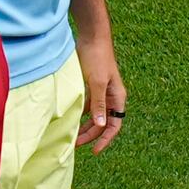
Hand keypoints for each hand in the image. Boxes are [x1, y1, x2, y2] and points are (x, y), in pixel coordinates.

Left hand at [77, 35, 129, 152]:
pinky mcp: (91, 87)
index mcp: (117, 97)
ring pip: (95, 116)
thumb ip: (99, 104)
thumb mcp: (97, 82)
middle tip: (76, 145)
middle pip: (103, 123)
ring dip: (85, 126)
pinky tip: (71, 120)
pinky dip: (80, 115)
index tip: (95, 151)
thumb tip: (102, 125)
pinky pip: (87, 107)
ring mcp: (101, 93)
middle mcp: (111, 97)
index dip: (106, 139)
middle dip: (92, 135)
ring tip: (72, 136)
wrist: (91, 38)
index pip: (115, 125)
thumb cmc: (97, 58)